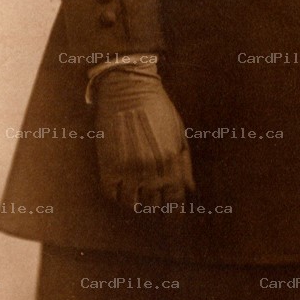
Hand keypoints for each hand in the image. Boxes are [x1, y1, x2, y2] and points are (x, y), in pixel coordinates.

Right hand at [92, 65, 194, 210]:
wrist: (128, 88)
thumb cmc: (158, 108)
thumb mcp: (179, 133)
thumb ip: (185, 164)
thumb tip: (191, 189)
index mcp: (171, 163)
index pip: (175, 199)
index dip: (174, 209)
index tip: (171, 211)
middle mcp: (151, 171)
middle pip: (153, 203)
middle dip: (154, 200)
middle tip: (151, 192)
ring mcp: (128, 171)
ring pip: (131, 203)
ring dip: (134, 199)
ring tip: (135, 189)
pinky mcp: (108, 167)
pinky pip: (112, 194)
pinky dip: (117, 193)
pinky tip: (120, 184)